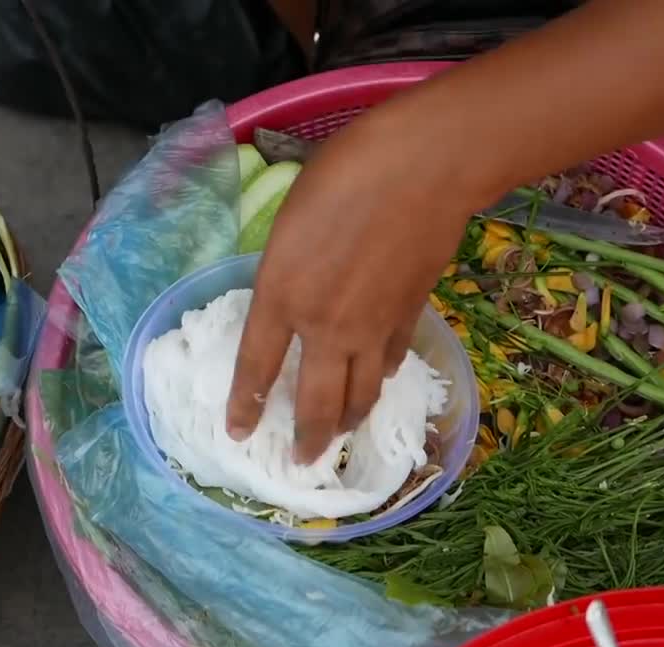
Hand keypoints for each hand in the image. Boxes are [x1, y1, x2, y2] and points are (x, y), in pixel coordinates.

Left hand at [225, 108, 482, 463]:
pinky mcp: (411, 315)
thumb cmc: (344, 175)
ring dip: (348, 421)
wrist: (424, 167)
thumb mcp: (289, 221)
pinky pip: (392, 363)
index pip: (256, 368)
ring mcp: (374, 327)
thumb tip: (292, 292)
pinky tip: (378, 381)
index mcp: (282, 296)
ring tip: (339, 434)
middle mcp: (326, 326)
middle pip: (316, 402)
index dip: (245, 406)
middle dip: (307, 439)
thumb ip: (285, 269)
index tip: (238, 434)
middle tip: (302, 461)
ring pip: (361, 394)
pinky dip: (382, 379)